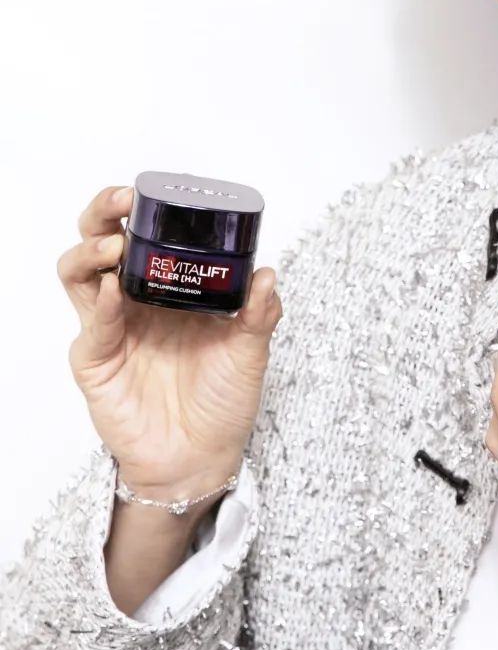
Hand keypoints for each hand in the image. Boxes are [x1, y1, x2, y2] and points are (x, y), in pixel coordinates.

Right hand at [59, 184, 282, 497]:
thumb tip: (267, 274)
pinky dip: (100, 305)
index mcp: (169, 286)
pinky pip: (92, 326)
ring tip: (115, 247)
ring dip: (92, 251)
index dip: (146, 207)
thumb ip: (259, 313)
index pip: (145, 233)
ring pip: (78, 273)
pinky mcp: (96, 361)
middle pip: (99, 239)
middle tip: (125, 200)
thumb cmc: (222, 400)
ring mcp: (110, 327)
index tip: (161, 190)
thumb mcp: (250, 351)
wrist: (202, 458)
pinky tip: (114, 292)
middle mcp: (133, 298)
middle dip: (104, 212)